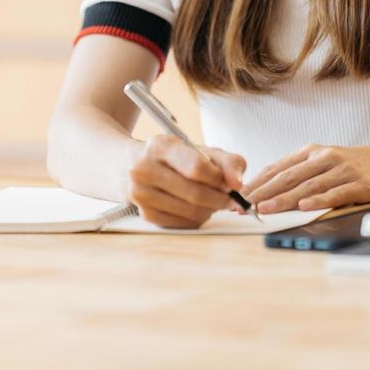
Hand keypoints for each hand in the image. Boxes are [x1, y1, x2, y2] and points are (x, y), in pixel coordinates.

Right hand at [127, 135, 246, 228]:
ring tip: (213, 202)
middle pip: (195, 193)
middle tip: (228, 198)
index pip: (196, 167)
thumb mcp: (199, 149)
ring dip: (210, 210)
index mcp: (159, 146)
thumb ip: (226, 161)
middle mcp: (144, 169)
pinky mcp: (145, 214)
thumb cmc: (173, 157)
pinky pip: (183, 223)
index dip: (219, 179)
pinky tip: (198, 208)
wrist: (132, 165)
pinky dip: (197, 218)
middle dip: (220, 199)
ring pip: (191, 211)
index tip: (230, 184)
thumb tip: (238, 184)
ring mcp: (141, 193)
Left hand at [243, 143, 369, 213]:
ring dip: (284, 198)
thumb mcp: (324, 162)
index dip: (256, 182)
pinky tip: (305, 206)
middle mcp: (324, 158)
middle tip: (243, 205)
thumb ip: (300, 172)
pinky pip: (336, 193)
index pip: (277, 168)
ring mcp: (342, 170)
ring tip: (265, 208)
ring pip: (308, 185)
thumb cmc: (353, 164)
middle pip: (288, 177)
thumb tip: (268, 189)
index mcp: (311, 152)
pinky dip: (319, 199)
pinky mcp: (360, 183)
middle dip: (263, 192)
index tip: (237, 196)